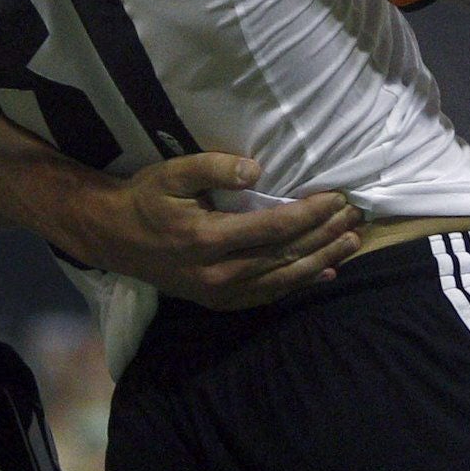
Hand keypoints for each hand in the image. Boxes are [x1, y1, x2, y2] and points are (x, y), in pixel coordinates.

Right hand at [54, 155, 363, 308]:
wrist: (113, 238)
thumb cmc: (145, 199)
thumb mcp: (172, 173)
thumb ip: (214, 168)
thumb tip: (259, 170)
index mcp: (208, 239)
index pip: (274, 228)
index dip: (310, 213)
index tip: (336, 197)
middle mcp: (219, 274)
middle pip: (286, 256)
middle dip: (325, 235)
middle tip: (355, 216)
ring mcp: (220, 293)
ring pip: (283, 280)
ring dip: (322, 261)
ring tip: (352, 241)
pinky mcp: (220, 302)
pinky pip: (268, 296)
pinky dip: (299, 284)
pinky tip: (325, 273)